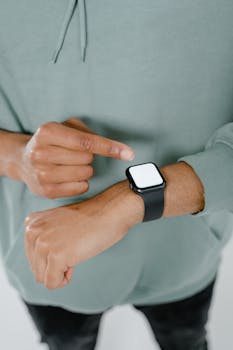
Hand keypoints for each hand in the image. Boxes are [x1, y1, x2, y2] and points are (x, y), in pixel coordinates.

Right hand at [17, 118, 134, 197]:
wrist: (23, 161)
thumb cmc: (52, 142)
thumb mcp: (66, 127)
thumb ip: (88, 133)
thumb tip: (117, 149)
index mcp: (47, 132)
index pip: (86, 142)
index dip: (109, 147)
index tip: (128, 153)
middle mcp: (41, 153)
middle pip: (87, 158)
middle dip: (89, 156)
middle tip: (76, 155)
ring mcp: (42, 174)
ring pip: (85, 174)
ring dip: (85, 169)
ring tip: (71, 165)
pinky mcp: (46, 191)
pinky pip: (80, 188)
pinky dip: (81, 182)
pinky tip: (69, 176)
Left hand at [24, 180, 143, 289]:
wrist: (110, 211)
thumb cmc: (90, 218)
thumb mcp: (57, 222)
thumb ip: (43, 237)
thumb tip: (38, 263)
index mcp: (31, 223)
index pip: (32, 256)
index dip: (52, 255)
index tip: (68, 241)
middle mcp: (32, 232)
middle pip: (36, 268)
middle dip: (55, 265)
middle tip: (74, 247)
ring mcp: (43, 244)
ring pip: (42, 277)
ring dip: (60, 272)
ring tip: (75, 252)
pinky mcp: (56, 256)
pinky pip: (52, 283)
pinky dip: (65, 279)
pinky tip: (76, 262)